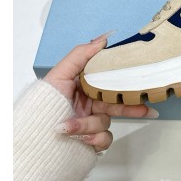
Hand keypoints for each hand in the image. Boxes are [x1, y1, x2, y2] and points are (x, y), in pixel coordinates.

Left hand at [45, 31, 158, 152]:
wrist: (32, 137)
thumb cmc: (43, 103)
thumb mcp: (60, 73)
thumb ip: (81, 54)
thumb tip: (103, 39)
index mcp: (86, 87)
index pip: (110, 82)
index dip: (125, 82)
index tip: (140, 81)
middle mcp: (90, 105)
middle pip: (118, 104)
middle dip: (132, 107)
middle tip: (147, 109)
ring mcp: (91, 124)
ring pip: (106, 123)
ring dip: (89, 126)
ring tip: (69, 128)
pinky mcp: (91, 141)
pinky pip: (103, 140)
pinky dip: (92, 140)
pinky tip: (79, 139)